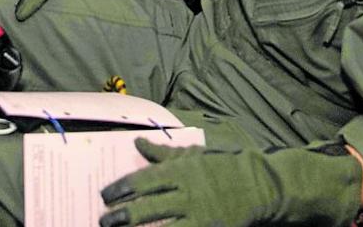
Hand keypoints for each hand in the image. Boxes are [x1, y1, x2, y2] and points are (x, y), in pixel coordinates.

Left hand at [99, 139, 362, 226]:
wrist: (258, 185)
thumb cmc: (222, 167)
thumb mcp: (193, 155)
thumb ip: (163, 153)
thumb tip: (137, 144)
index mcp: (180, 171)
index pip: (143, 180)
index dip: (121, 189)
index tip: (105, 195)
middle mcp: (186, 193)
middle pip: (147, 207)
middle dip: (122, 216)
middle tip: (103, 220)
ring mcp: (197, 215)